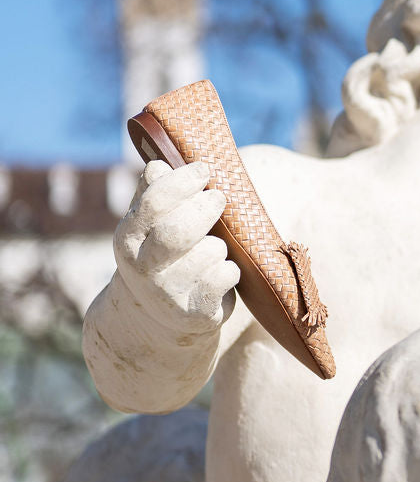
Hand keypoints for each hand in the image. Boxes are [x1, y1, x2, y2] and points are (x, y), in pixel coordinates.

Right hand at [113, 160, 239, 334]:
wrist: (160, 317)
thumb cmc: (162, 256)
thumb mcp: (150, 226)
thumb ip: (153, 194)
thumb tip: (158, 165)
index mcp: (128, 238)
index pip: (153, 203)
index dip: (182, 183)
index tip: (203, 170)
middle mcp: (141, 267)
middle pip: (177, 231)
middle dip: (204, 209)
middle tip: (218, 197)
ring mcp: (166, 293)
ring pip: (208, 253)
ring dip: (218, 246)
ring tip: (213, 250)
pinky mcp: (194, 313)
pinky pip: (223, 277)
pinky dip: (229, 269)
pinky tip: (222, 271)